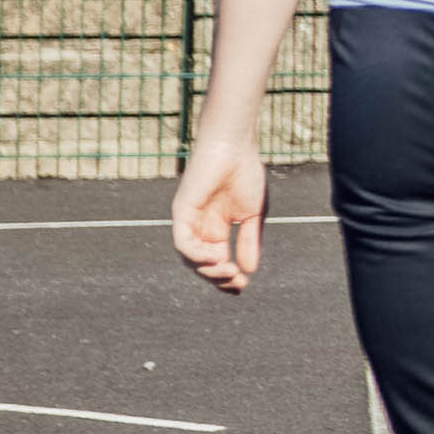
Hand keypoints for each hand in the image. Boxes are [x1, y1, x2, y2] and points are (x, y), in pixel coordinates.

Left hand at [173, 151, 266, 294]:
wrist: (235, 147)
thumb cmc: (245, 174)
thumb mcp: (252, 216)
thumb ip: (249, 242)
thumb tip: (249, 270)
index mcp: (216, 229)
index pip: (216, 261)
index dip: (227, 277)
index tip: (244, 285)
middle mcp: (199, 228)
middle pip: (201, 264)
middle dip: (218, 278)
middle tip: (237, 281)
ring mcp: (189, 220)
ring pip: (189, 258)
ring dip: (208, 270)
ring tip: (228, 271)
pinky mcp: (182, 212)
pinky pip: (183, 242)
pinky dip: (197, 255)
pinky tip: (216, 257)